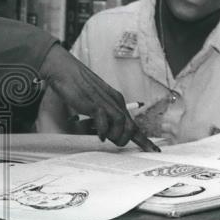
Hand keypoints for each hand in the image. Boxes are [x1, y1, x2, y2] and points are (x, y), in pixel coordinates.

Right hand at [38, 45, 158, 151]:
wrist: (64, 69)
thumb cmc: (77, 85)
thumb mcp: (95, 101)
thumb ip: (102, 114)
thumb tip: (105, 132)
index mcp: (116, 101)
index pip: (134, 124)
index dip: (144, 140)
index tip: (154, 151)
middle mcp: (114, 101)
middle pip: (131, 126)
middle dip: (125, 140)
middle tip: (114, 142)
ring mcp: (105, 102)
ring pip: (122, 124)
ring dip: (115, 136)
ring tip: (106, 138)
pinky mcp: (93, 103)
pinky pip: (104, 120)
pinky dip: (103, 131)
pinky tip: (99, 135)